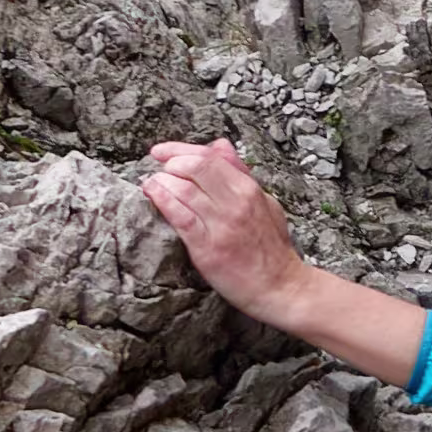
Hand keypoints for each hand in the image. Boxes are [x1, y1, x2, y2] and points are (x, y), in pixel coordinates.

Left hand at [140, 140, 310, 320]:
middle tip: (158, 168)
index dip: (181, 148)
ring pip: (185, 189)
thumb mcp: (265, 202)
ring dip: (162, 180)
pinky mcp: (208, 247)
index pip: (211, 156)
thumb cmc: (271, 248)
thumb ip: (240, 174)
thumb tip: (219, 146)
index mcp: (250, 189)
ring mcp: (222, 224)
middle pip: (196, 166)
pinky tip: (153, 193)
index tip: (162, 151)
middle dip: (170, 162)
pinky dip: (163, 200)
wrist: (280, 286)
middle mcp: (237, 202)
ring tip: (151, 182)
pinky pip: (181, 217)